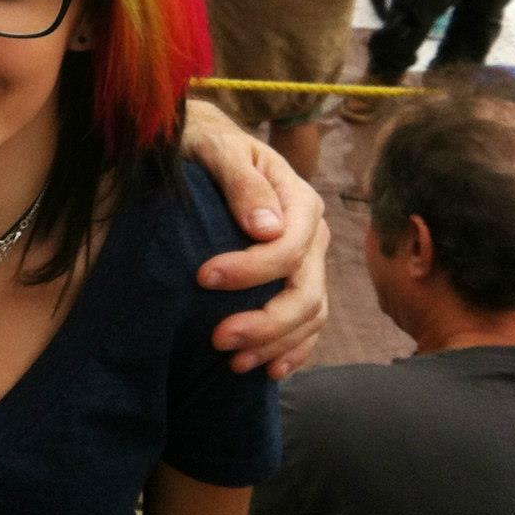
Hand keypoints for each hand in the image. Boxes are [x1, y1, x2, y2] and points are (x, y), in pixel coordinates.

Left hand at [181, 100, 330, 377]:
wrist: (206, 144)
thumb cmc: (206, 144)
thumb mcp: (218, 148)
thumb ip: (242, 181)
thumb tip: (267, 227)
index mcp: (299, 199)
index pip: (288, 247)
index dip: (251, 269)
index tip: (203, 278)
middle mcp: (311, 234)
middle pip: (305, 291)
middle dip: (266, 323)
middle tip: (218, 340)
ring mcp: (308, 260)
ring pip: (311, 315)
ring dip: (276, 344)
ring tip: (234, 362)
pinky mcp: (297, 279)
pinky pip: (309, 323)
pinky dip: (293, 349)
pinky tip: (269, 370)